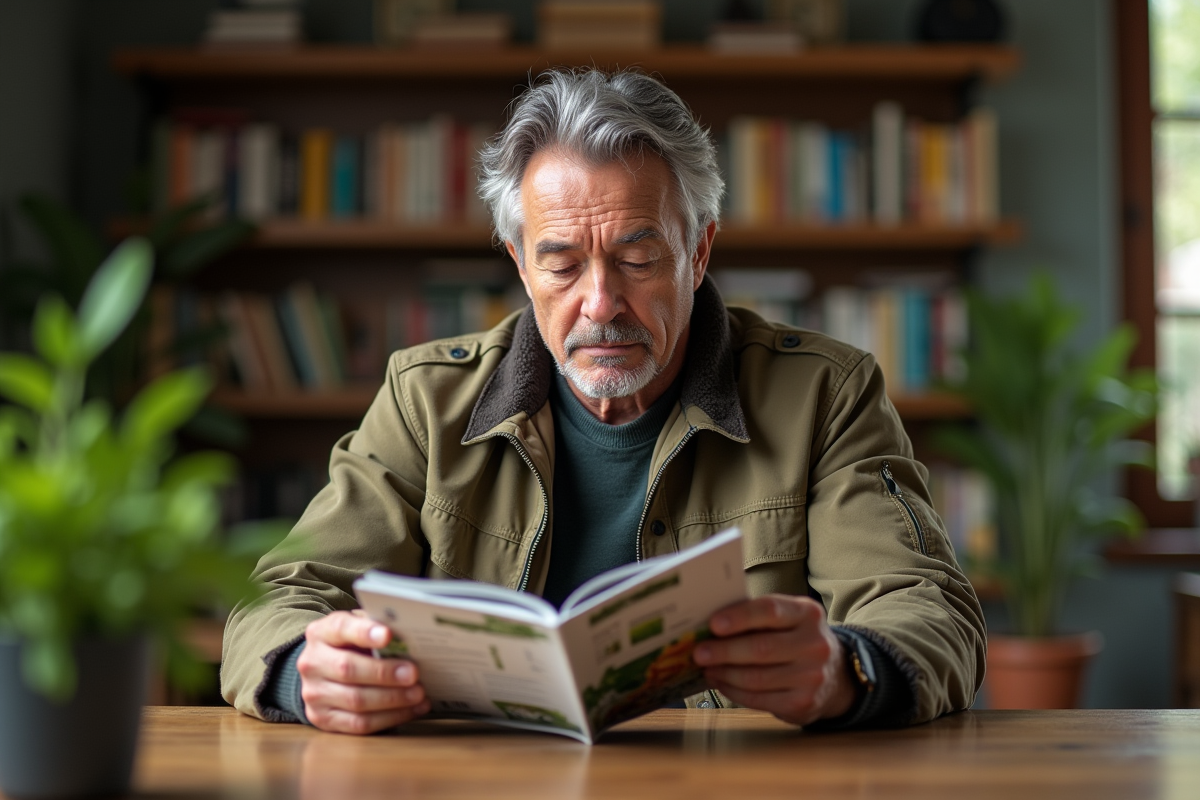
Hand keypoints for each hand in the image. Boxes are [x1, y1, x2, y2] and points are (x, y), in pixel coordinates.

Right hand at [297, 610, 430, 733]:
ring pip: (356, 700)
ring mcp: (314, 694)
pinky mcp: (324, 720)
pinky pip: (360, 723)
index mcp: (321, 633)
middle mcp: (312, 663)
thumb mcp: (359, 628)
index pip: (340, 628)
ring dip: (393, 699)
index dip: (364, 632)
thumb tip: (410, 636)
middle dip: (384, 673)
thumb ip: (377, 628)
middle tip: (413, 673)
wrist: (323, 671)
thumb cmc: (351, 645)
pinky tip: (411, 709)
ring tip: (418, 693)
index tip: (388, 635)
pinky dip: (390, 718)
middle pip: (348, 669)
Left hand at [692, 595, 855, 725]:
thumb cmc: (795, 639)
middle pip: (761, 648)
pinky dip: (734, 691)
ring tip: (706, 668)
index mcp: (808, 613)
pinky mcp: (804, 703)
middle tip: (699, 652)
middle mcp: (816, 644)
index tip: (713, 624)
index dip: (740, 617)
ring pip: (757, 678)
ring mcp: (813, 676)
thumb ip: (757, 617)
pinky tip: (721, 682)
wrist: (835, 675)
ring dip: (725, 673)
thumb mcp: (788, 619)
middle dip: (724, 651)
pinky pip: (759, 699)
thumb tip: (709, 624)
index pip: (771, 610)